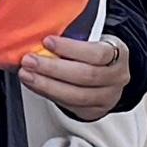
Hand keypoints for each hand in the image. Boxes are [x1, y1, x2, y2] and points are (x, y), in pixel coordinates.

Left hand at [16, 31, 131, 119]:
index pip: (97, 53)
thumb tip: (41, 35)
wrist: (108, 74)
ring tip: (27, 74)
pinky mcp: (94, 111)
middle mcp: (117, 77)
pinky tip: (35, 84)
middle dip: (53, 69)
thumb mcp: (92, 39)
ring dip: (47, 85)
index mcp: (118, 53)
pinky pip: (69, 105)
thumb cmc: (94, 52)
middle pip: (85, 76)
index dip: (70, 48)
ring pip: (77, 95)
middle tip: (30, 60)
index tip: (47, 41)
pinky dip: (48, 93)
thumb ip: (74, 37)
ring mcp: (107, 97)